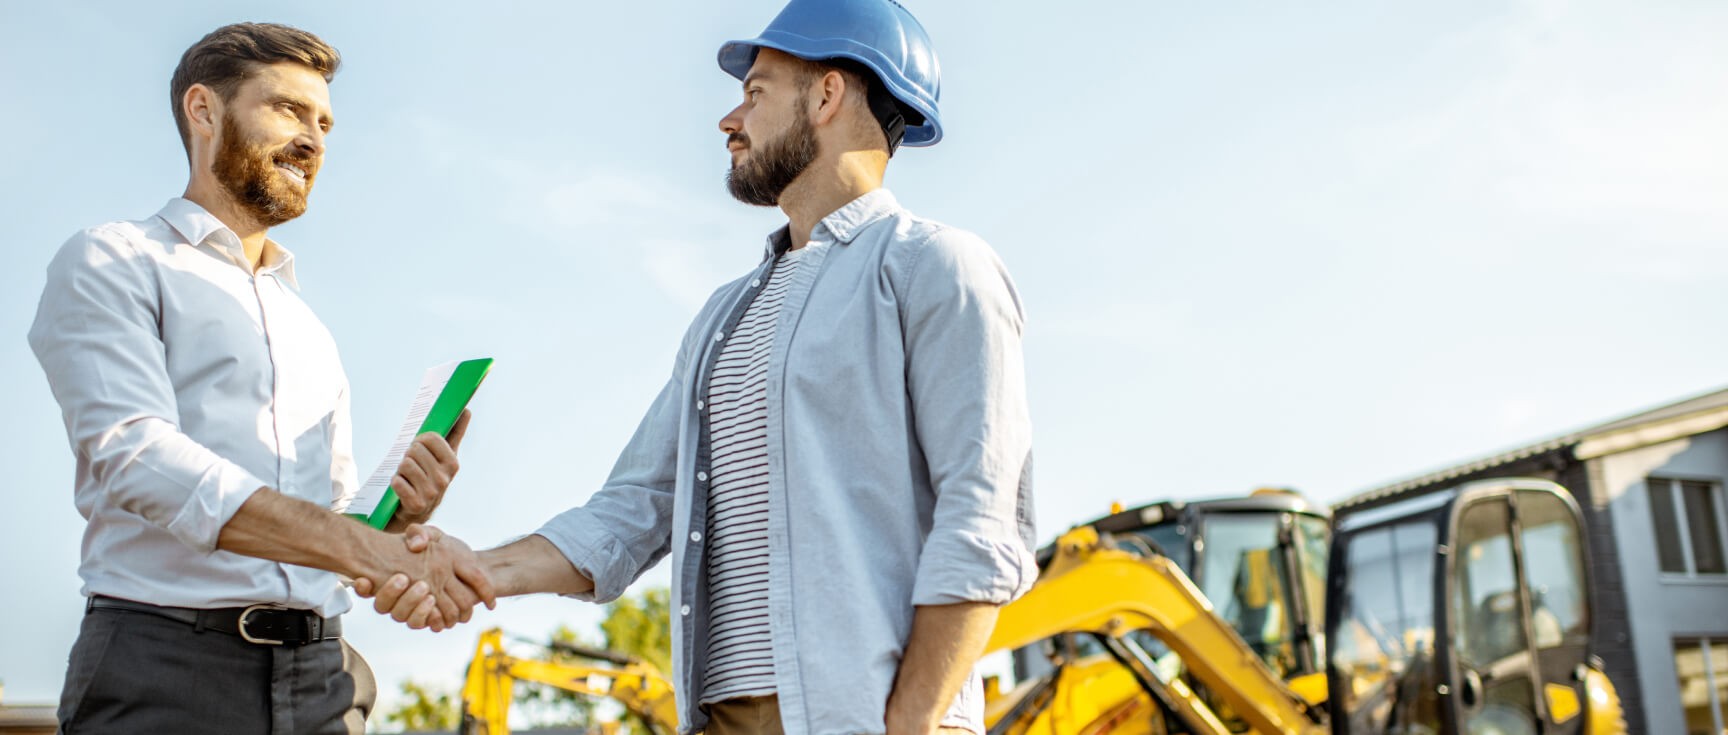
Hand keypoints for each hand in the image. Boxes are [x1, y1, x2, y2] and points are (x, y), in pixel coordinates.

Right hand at [353, 523, 494, 630]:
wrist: (474, 567)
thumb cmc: (449, 551)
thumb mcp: (434, 536)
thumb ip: (420, 533)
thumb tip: (415, 543)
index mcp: (393, 577)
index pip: (367, 586)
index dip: (362, 587)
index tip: (363, 580)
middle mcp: (400, 595)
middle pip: (383, 605)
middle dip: (390, 593)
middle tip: (404, 579)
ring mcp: (414, 607)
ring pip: (402, 617)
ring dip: (412, 606)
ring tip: (428, 595)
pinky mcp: (432, 617)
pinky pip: (422, 624)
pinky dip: (427, 617)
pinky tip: (435, 609)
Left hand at [389, 409, 470, 524]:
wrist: (417, 511)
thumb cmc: (429, 476)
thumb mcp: (443, 457)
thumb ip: (455, 433)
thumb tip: (466, 410)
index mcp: (453, 463)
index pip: (430, 437)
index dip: (421, 439)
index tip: (420, 447)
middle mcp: (445, 479)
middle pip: (414, 450)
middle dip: (409, 455)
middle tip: (413, 466)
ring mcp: (431, 493)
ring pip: (405, 464)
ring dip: (400, 469)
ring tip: (407, 477)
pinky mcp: (416, 504)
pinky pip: (397, 482)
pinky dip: (395, 483)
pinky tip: (403, 488)